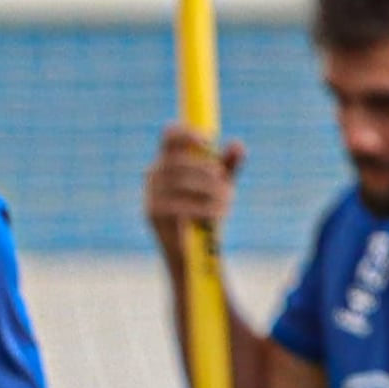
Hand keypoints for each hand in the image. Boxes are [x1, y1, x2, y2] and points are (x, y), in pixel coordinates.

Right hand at [144, 123, 243, 253]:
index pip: (170, 136)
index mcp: (167, 161)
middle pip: (181, 160)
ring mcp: (151, 193)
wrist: (191, 253)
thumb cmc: (205, 213)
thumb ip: (228, 165)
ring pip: (183, 182)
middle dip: (209, 171)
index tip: (209, 143)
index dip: (189, 134)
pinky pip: (182, 205)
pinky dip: (205, 209)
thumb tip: (237, 144)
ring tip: (227, 203)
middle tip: (227, 184)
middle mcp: (154, 174)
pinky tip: (218, 215)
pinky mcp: (153, 214)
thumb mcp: (220, 186)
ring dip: (211, 191)